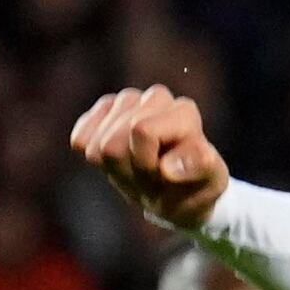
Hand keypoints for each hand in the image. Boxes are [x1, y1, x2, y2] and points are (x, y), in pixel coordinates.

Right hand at [67, 84, 228, 234]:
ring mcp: (127, 102)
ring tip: (141, 172)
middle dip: (130, 170)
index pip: (141, 130)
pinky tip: (120, 163)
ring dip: (116, 169)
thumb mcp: (210, 184)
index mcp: (184, 113)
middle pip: (113, 143)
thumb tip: (167, 167)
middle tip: (153, 178)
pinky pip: (80, 140)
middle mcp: (156, 98)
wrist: (179, 191)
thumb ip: (197, 170)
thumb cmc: (196, 186)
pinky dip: (97, 162)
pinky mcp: (103, 112)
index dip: (146, 163)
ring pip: (96, 146)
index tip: (165, 176)